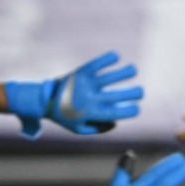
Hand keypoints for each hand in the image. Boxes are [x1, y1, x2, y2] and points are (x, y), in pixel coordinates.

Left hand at [4, 51, 143, 138]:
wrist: (43, 100)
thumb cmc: (64, 116)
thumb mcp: (79, 129)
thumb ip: (99, 128)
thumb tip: (116, 122)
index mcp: (92, 114)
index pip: (117, 113)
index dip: (130, 111)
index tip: (136, 108)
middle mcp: (91, 99)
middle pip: (118, 95)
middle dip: (134, 93)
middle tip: (140, 92)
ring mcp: (86, 84)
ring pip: (110, 77)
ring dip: (125, 73)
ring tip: (134, 70)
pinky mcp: (81, 72)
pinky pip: (97, 64)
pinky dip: (107, 59)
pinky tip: (116, 56)